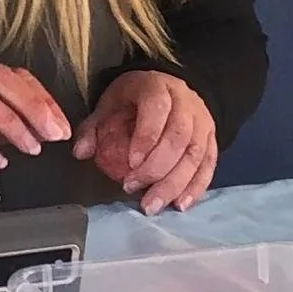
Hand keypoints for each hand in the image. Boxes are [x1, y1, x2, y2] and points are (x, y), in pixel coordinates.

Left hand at [73, 70, 215, 214]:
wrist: (170, 87)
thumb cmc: (135, 98)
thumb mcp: (111, 102)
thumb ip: (94, 126)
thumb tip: (80, 152)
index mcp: (158, 87)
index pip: (156, 110)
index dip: (146, 137)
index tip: (130, 163)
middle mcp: (186, 103)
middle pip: (178, 138)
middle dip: (156, 169)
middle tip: (133, 188)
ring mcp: (203, 122)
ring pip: (195, 156)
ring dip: (175, 184)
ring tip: (153, 204)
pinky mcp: (212, 140)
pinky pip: (208, 167)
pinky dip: (195, 188)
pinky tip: (179, 204)